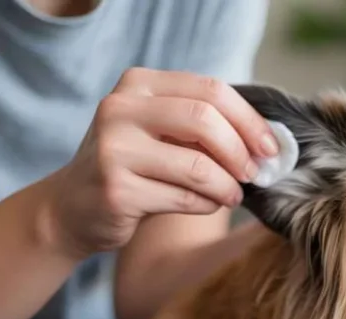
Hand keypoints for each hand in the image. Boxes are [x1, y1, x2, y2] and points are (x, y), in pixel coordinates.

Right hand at [37, 67, 278, 258]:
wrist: (74, 207)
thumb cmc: (134, 167)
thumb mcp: (161, 132)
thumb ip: (204, 125)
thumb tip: (269, 141)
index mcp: (138, 84)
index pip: (210, 90)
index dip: (249, 120)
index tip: (271, 148)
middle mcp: (120, 108)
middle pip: (204, 120)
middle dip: (240, 151)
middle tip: (254, 174)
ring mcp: (114, 149)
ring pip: (198, 165)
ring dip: (227, 186)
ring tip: (232, 195)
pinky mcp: (116, 190)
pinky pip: (185, 197)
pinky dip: (207, 204)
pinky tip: (207, 204)